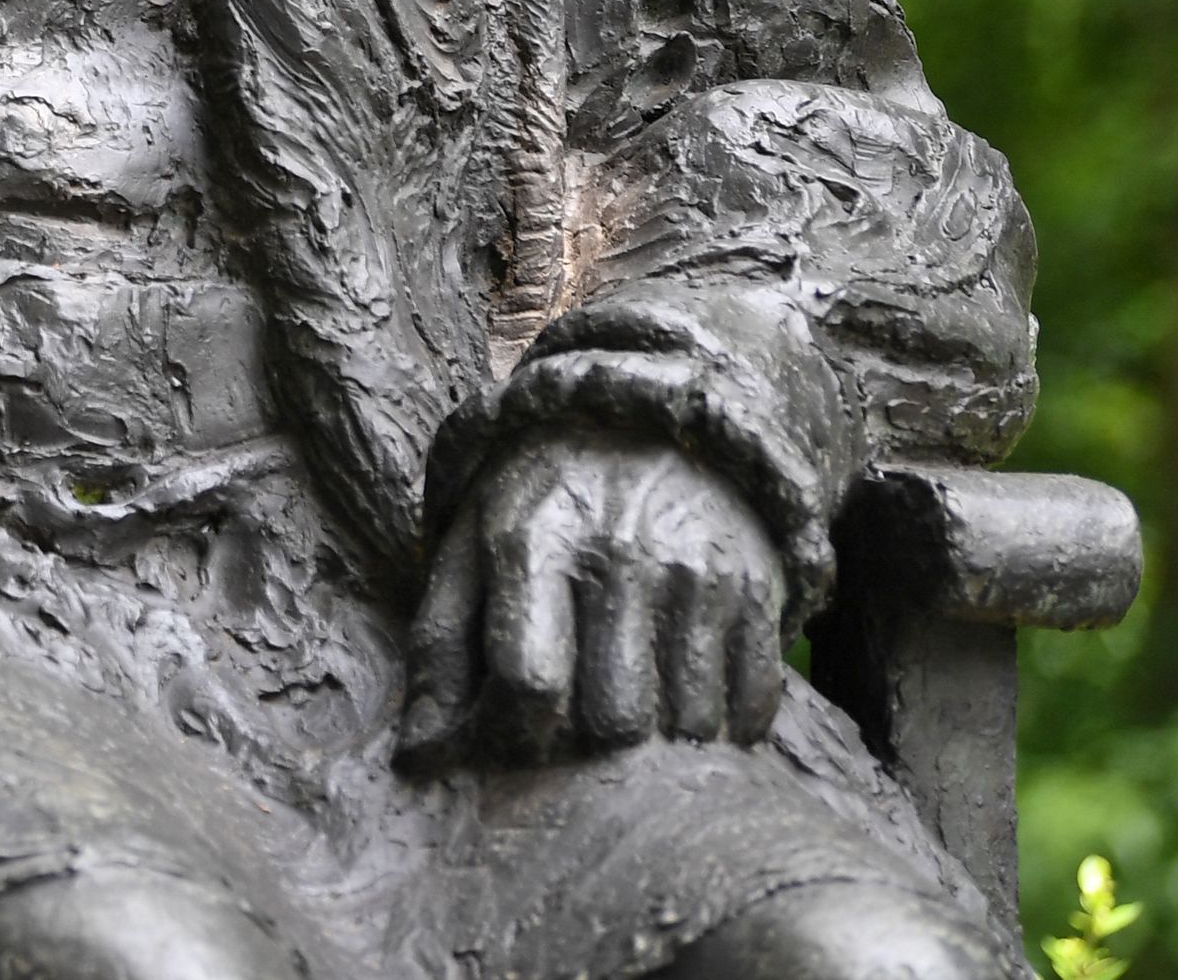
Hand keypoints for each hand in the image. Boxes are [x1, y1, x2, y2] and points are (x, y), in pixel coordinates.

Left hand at [401, 430, 785, 766]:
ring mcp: (700, 572)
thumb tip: (417, 758)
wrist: (648, 421)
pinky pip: (753, 710)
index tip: (510, 737)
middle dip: (587, 740)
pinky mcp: (760, 590)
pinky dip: (724, 724)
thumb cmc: (540, 503)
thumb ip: (439, 649)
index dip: (512, 736)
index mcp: (533, 541)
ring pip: (688, 726)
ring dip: (661, 737)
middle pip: (615, 720)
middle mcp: (622, 554)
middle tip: (576, 716)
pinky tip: (687, 688)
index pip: (529, 683)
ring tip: (633, 694)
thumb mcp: (469, 549)